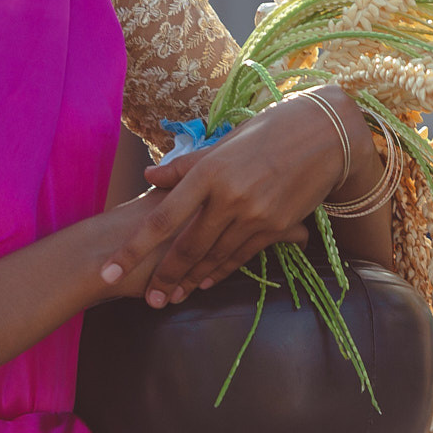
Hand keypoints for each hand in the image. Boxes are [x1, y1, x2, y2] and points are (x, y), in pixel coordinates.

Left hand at [97, 87, 372, 306]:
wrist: (324, 135)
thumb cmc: (267, 132)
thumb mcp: (223, 143)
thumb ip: (186, 167)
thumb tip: (149, 177)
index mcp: (209, 171)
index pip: (162, 219)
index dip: (133, 249)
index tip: (109, 271)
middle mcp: (229, 196)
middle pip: (187, 247)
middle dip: (164, 278)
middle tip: (147, 299)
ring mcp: (255, 215)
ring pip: (214, 256)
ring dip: (191, 279)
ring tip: (171, 295)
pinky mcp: (277, 226)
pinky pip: (242, 255)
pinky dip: (221, 270)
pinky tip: (205, 282)